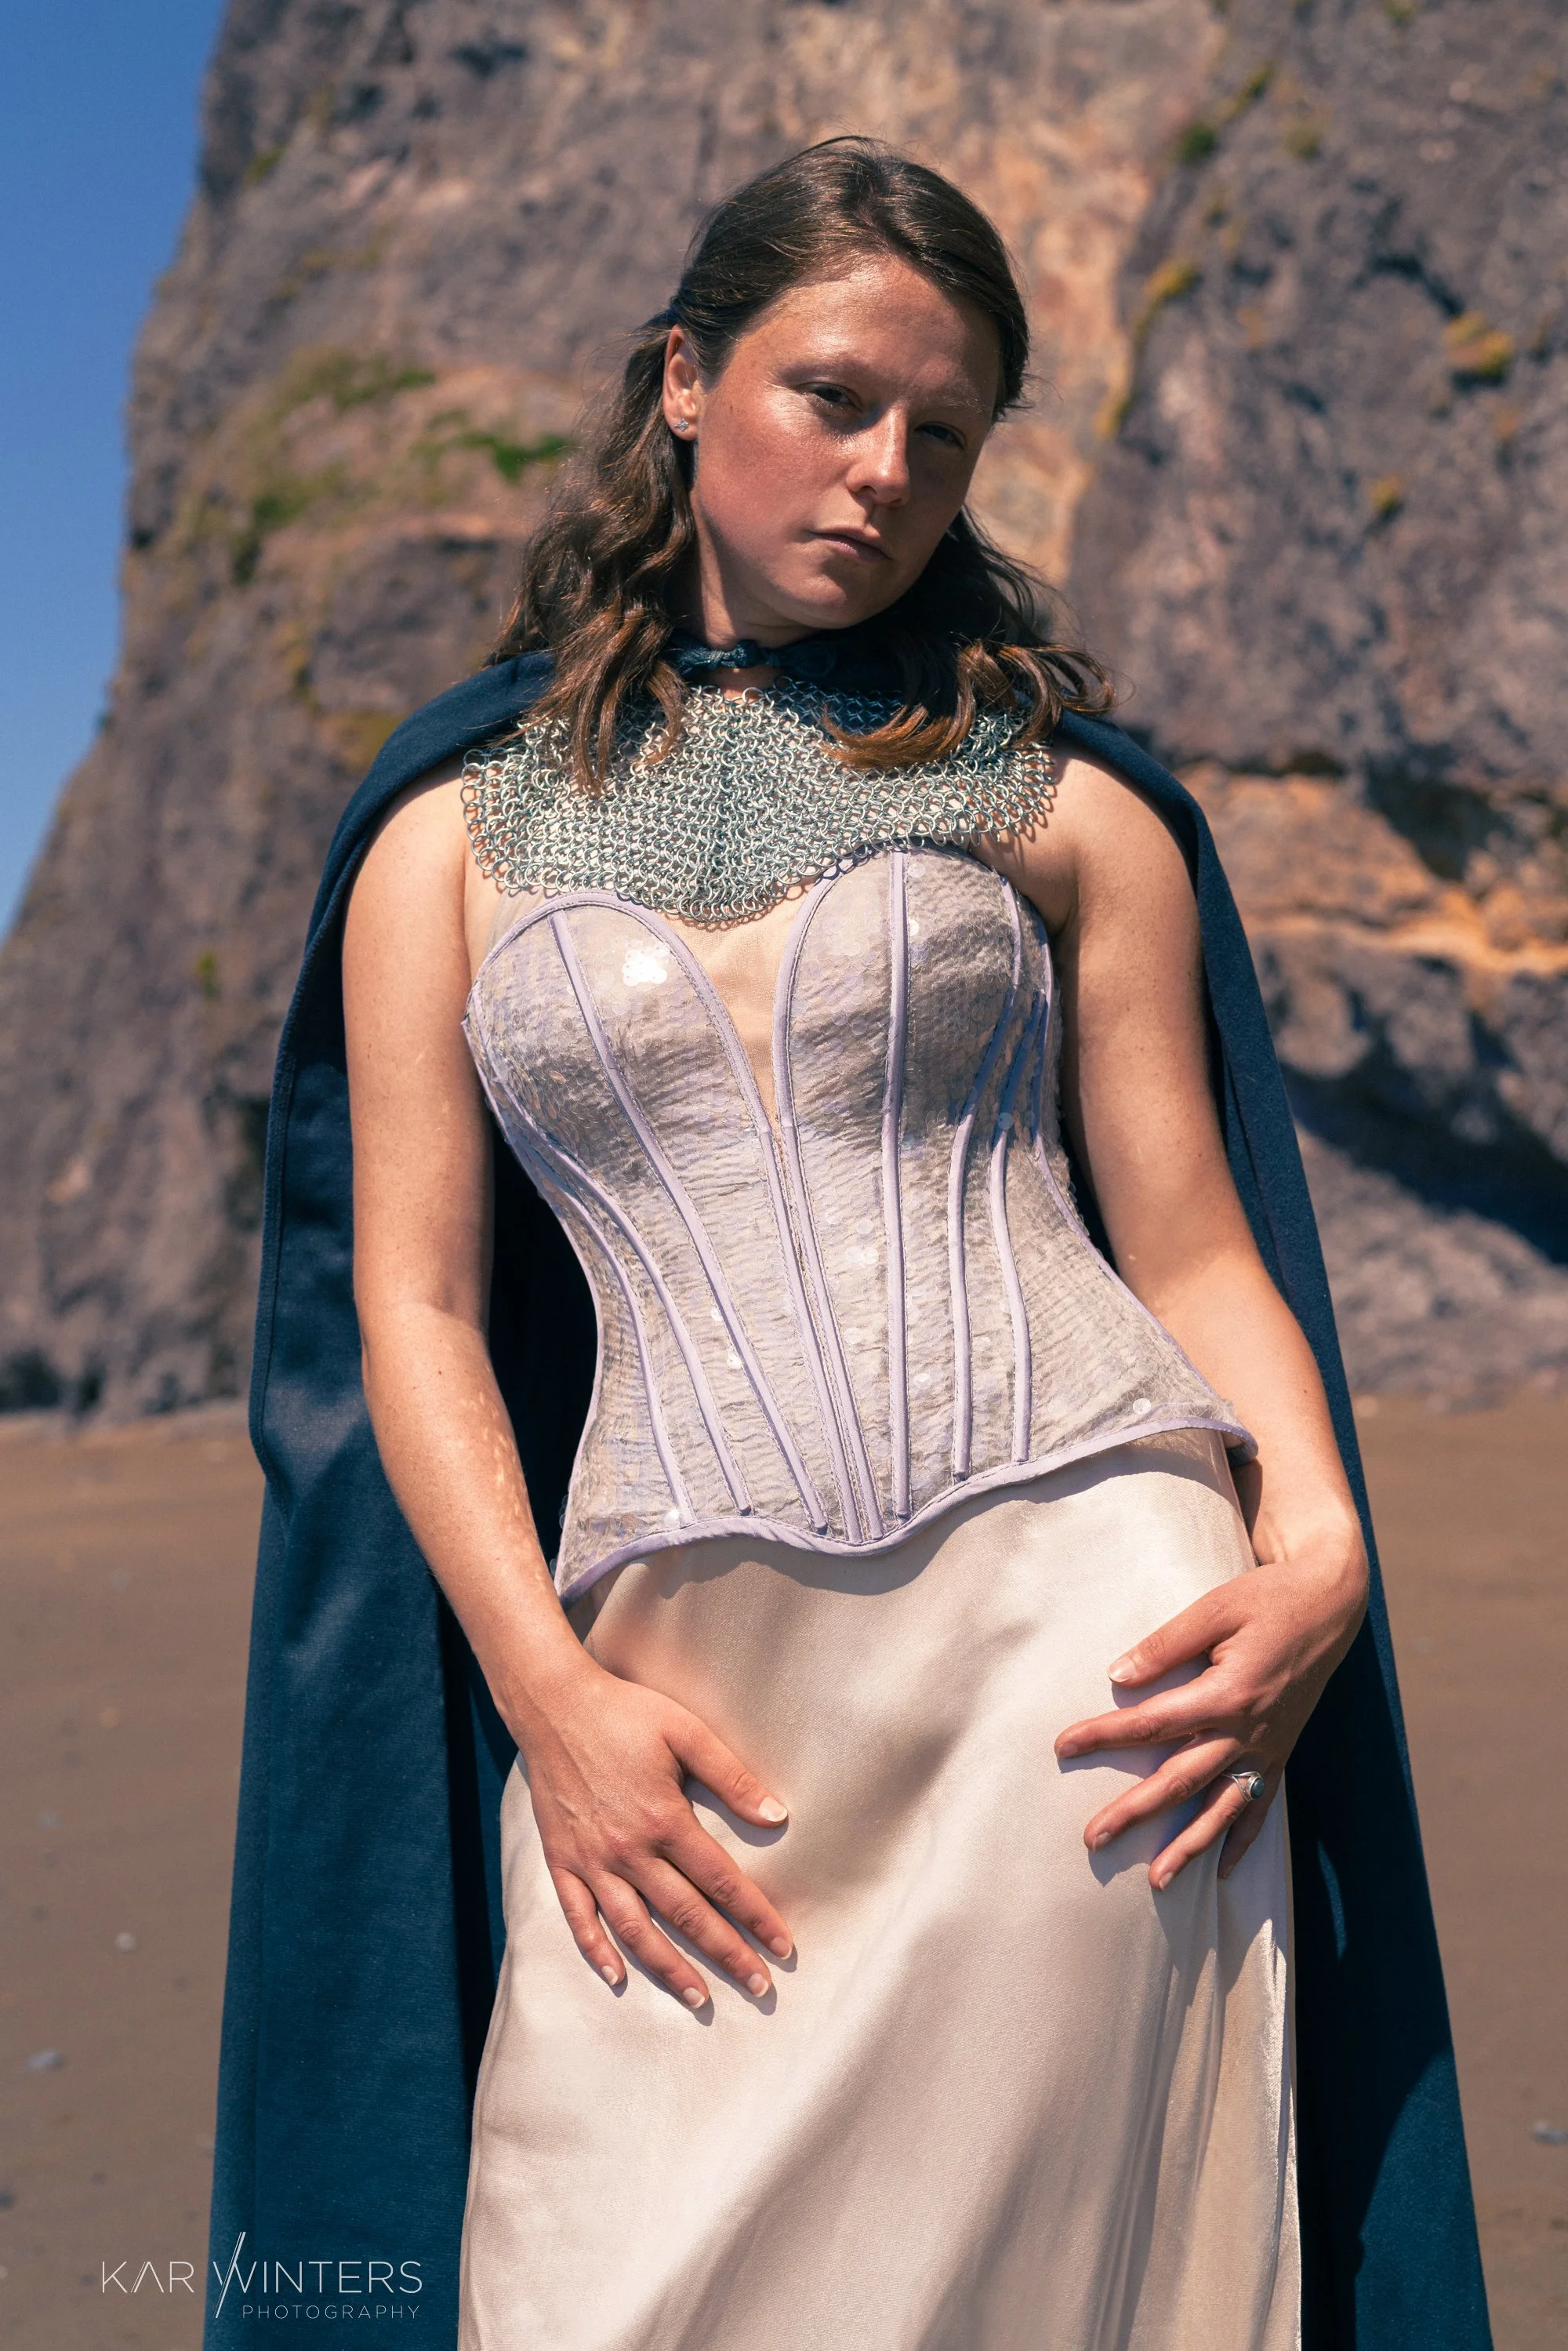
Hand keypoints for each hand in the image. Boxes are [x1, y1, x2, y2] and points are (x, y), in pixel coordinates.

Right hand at [507, 1649, 793, 2008]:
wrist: (553, 1704)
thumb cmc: (625, 1713)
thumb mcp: (685, 1731)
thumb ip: (731, 1777)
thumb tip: (778, 1816)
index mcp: (664, 1819)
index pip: (722, 1882)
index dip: (756, 1916)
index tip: (783, 1946)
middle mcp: (629, 1850)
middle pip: (686, 1916)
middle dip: (727, 1954)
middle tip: (760, 1987)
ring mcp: (592, 1860)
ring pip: (635, 1929)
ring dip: (670, 1969)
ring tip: (701, 1998)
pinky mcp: (561, 1861)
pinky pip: (578, 1917)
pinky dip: (597, 1951)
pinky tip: (617, 1977)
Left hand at [1053, 1526, 1366, 1888]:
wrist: (1330, 1605)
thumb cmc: (1268, 1600)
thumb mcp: (1215, 1608)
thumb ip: (1166, 1645)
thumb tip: (1118, 1675)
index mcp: (1227, 1692)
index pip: (1153, 1721)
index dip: (1105, 1734)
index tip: (1063, 1745)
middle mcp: (1248, 1730)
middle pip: (1181, 1780)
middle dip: (1136, 1812)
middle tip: (1093, 1838)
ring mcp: (1268, 1747)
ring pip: (1222, 1807)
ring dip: (1190, 1845)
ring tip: (1158, 1881)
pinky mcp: (1281, 1752)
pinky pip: (1260, 1805)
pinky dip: (1242, 1839)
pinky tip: (1223, 1870)